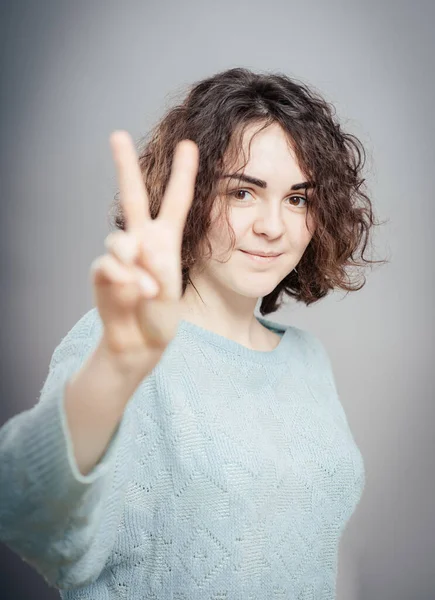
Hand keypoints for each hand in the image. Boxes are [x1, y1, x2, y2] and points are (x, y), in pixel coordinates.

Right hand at [90, 130, 198, 373]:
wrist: (140, 343)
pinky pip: (108, 266)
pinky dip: (123, 280)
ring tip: (149, 290)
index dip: (183, 173)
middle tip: (116, 135)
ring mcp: (121, 256)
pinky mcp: (103, 272)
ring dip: (134, 264)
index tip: (188, 144)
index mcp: (166, 239)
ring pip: (118, 240)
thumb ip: (154, 267)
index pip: (176, 201)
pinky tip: (134, 293)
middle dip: (124, 166)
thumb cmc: (160, 315)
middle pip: (132, 196)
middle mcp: (142, 240)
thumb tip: (132, 249)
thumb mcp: (170, 291)